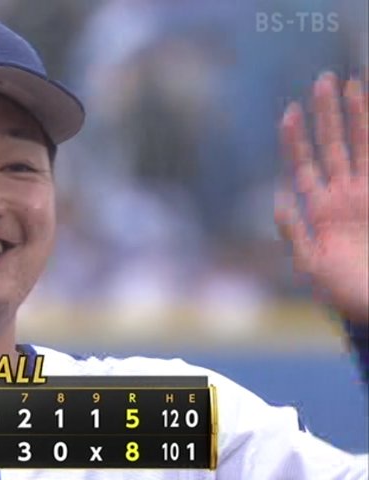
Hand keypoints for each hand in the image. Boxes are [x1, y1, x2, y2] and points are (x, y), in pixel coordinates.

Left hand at [276, 72, 367, 323]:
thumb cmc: (342, 293)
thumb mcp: (310, 265)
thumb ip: (294, 231)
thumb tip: (278, 200)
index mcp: (318, 209)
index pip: (304, 164)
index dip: (296, 139)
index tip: (291, 111)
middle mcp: (342, 196)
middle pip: (333, 145)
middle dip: (328, 113)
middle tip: (323, 79)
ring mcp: (365, 196)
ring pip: (361, 146)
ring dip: (357, 116)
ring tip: (352, 83)